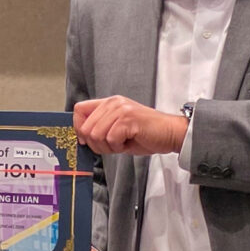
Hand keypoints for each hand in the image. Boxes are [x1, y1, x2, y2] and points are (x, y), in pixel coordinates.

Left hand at [73, 96, 188, 156]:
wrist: (170, 133)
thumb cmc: (146, 134)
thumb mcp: (118, 128)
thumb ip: (100, 128)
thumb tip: (82, 137)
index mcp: (109, 103)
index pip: (79, 110)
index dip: (79, 128)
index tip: (88, 140)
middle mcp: (113, 103)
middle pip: (85, 128)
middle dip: (96, 144)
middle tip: (112, 145)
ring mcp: (121, 110)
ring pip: (96, 135)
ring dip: (108, 147)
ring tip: (122, 143)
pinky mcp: (128, 119)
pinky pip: (111, 139)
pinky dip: (118, 147)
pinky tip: (129, 143)